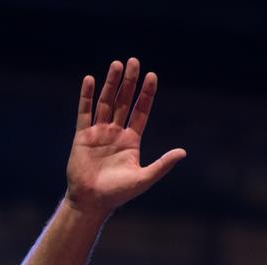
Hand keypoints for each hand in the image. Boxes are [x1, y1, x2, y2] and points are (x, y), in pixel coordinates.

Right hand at [64, 58, 185, 215]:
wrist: (92, 201)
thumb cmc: (119, 193)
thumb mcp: (145, 178)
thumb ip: (163, 164)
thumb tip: (183, 152)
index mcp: (132, 141)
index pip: (141, 111)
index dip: (146, 94)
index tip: (152, 76)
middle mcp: (116, 133)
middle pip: (124, 102)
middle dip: (129, 82)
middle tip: (134, 61)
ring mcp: (99, 133)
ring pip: (106, 102)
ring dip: (111, 84)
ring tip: (117, 64)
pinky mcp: (82, 136)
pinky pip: (84, 112)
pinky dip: (86, 96)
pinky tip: (90, 79)